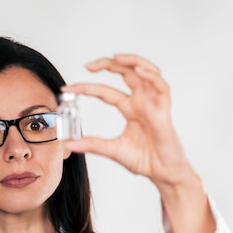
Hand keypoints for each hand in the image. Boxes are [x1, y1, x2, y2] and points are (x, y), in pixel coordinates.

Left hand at [62, 53, 190, 189]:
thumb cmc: (144, 160)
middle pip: (126, 73)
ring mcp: (153, 104)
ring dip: (132, 61)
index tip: (67, 89)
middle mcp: (141, 102)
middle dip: (107, 65)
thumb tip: (68, 144)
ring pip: (145, 72)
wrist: (163, 174)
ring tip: (115, 57)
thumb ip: (91, 144)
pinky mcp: (164, 111)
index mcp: (130, 109)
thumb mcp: (112, 150)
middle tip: (88, 66)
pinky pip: (161, 87)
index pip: (105, 92)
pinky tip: (139, 70)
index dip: (86, 87)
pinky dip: (152, 76)